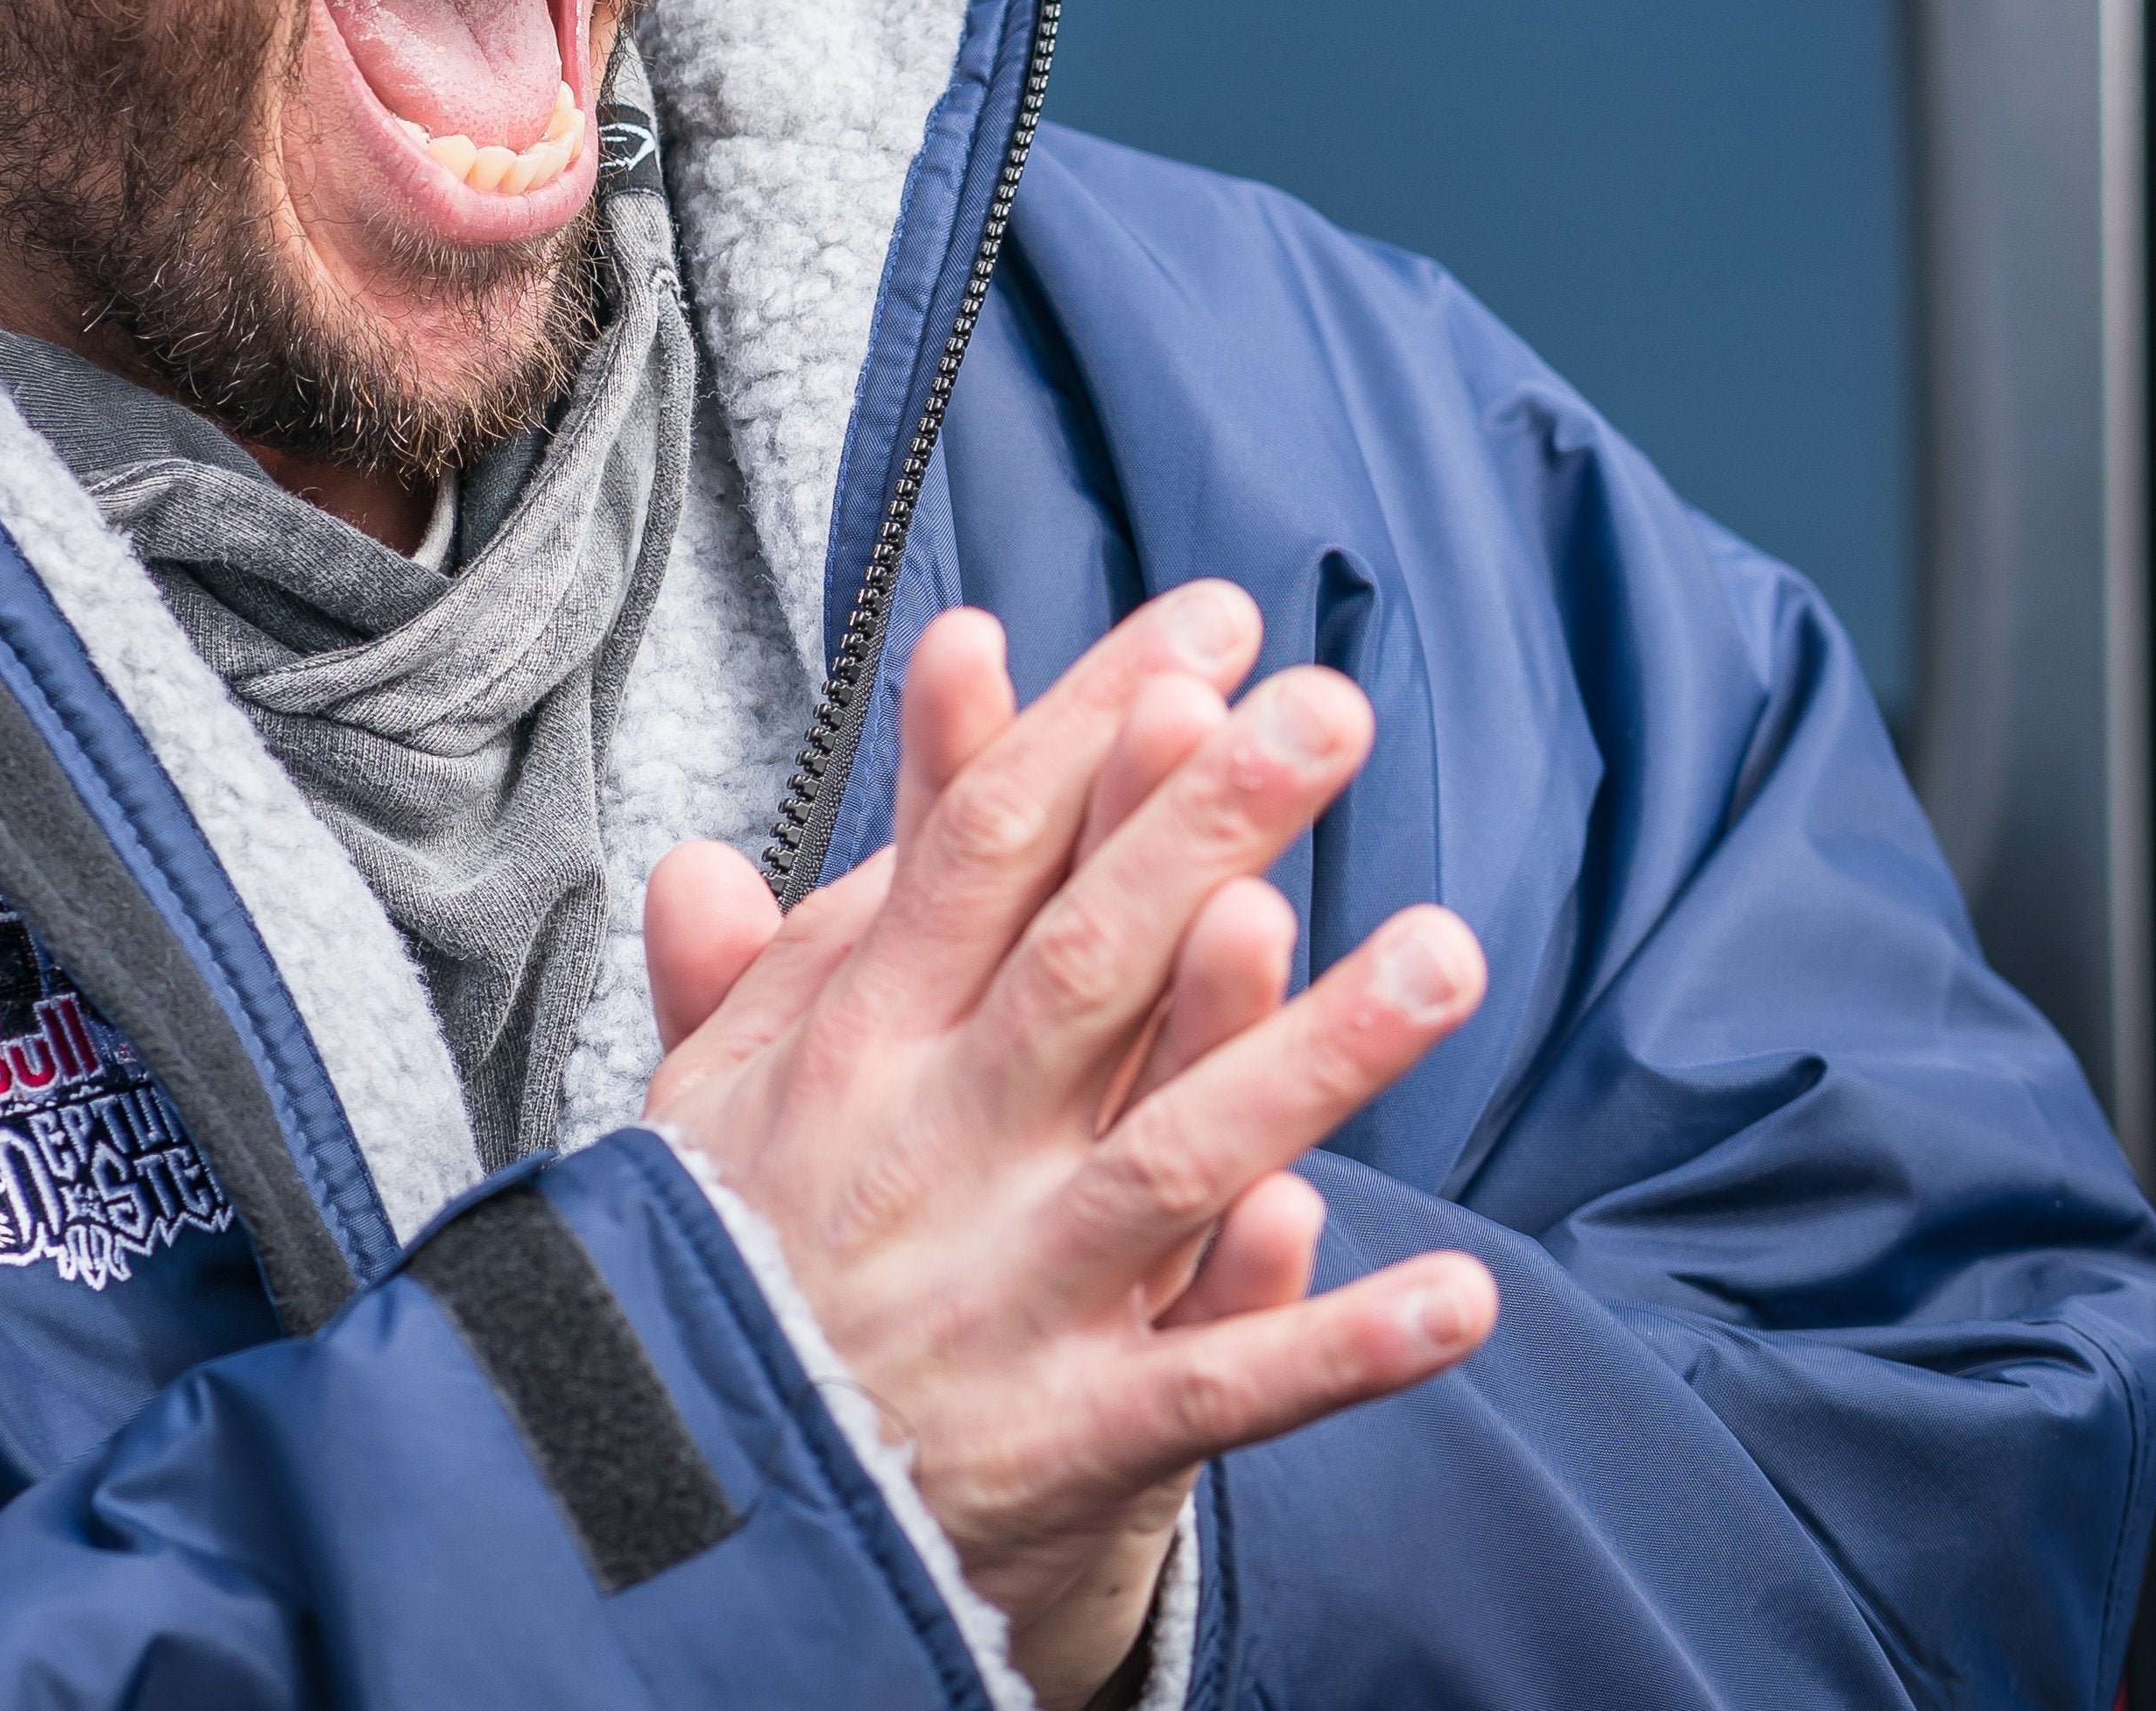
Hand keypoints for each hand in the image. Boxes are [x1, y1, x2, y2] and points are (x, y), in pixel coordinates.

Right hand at [642, 592, 1496, 1703]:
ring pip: (1175, 1155)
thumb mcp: (707, 1110)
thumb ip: (744, 976)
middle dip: (1208, 826)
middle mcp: (933, 1150)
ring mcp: (1009, 1293)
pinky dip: (1337, 1344)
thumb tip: (703, 856)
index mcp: (855, 1051)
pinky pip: (1220, 1386)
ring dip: (1316, 1057)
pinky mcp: (1070, 1437)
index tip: (1203, 631)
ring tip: (1446, 952)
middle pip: (1088, 964)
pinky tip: (1461, 1294)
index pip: (981, 853)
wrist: (694, 1523)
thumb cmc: (733, 1276)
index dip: (1090, 729)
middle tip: (1328, 710)